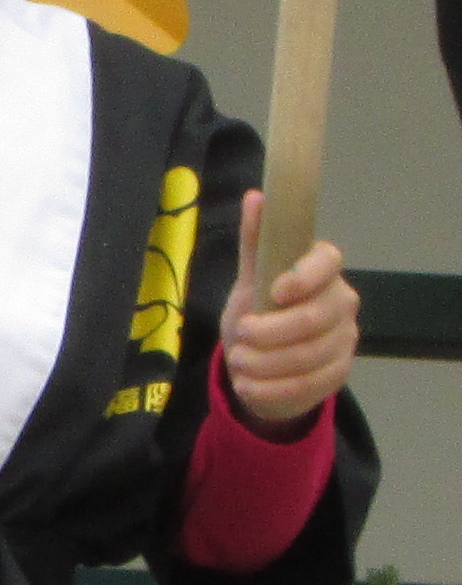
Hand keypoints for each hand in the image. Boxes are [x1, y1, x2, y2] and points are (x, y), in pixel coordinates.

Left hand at [223, 191, 358, 430]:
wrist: (262, 361)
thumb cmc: (258, 308)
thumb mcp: (250, 276)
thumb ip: (255, 240)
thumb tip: (257, 196)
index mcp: (323, 271)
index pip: (328, 262)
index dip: (302, 276)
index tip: (272, 291)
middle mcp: (342, 303)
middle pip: (314, 319)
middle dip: (270, 331)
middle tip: (240, 335)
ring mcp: (345, 340)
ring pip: (309, 356)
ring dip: (265, 363)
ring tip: (239, 362)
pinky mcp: (339, 374)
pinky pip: (308, 385)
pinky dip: (271, 388)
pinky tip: (248, 385)